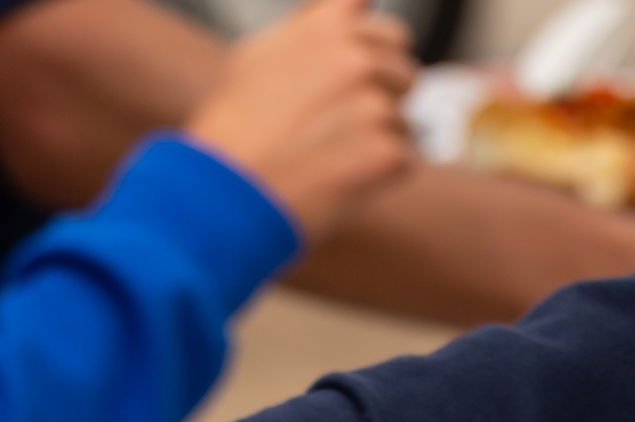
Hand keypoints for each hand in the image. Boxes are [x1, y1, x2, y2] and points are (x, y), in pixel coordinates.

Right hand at [185, 0, 413, 245]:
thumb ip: (314, 26)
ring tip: (331, 155)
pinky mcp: (386, 153)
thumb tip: (361, 4)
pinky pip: (404, 161)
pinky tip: (341, 178)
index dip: (380, 59)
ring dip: (380, 141)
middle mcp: (357, 59)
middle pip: (406, 75)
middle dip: (386, 98)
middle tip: (340, 128)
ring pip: (404, 122)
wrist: (228, 190)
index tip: (358, 83)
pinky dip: (381, 176)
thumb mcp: (263, 53)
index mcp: (330, 27)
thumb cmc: (239, 124)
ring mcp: (374, 106)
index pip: (391, 32)